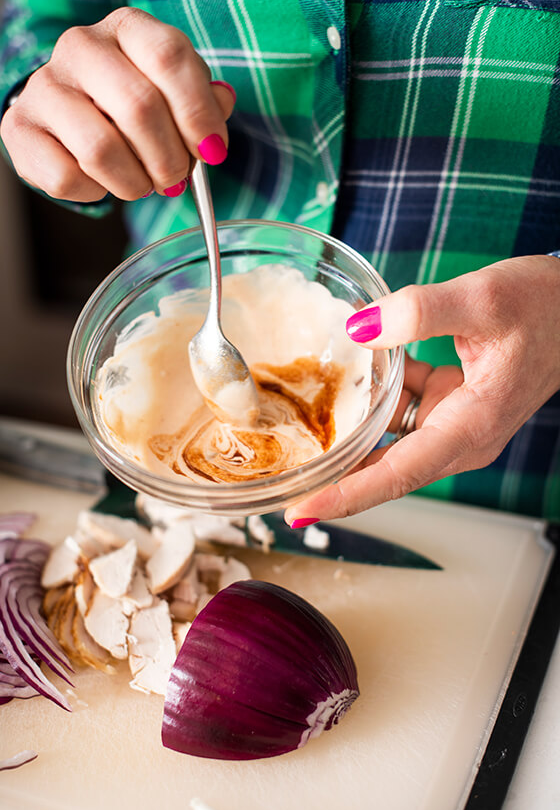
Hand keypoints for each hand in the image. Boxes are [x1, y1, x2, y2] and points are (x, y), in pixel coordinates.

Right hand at [0, 8, 235, 201]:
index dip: (199, 113)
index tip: (213, 150)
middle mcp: (79, 47)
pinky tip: (100, 181)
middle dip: (170, 158)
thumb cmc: (129, 105)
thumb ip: (202, 99)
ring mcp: (44, 87)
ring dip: (135, 183)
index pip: (169, 57)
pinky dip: (95, 192)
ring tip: (142, 184)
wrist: (67, 116)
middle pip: (139, 107)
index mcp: (125, 28)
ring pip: (100, 149)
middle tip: (176, 179)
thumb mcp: (173, 92)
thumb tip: (221, 104)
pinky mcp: (20, 130)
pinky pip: (67, 177)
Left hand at [285, 255, 559, 523]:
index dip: (347, 496)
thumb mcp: (481, 299)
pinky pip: (399, 409)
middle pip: (385, 469)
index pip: (398, 475)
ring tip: (293, 427)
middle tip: (277, 481)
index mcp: (471, 427)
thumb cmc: (543, 307)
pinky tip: (345, 371)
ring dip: (347, 432)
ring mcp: (453, 422)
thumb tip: (358, 329)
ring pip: (387, 439)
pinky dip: (373, 395)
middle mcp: (460, 437)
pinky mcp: (448, 403)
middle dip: (333, 477)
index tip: (301, 510)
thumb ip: (418, 312)